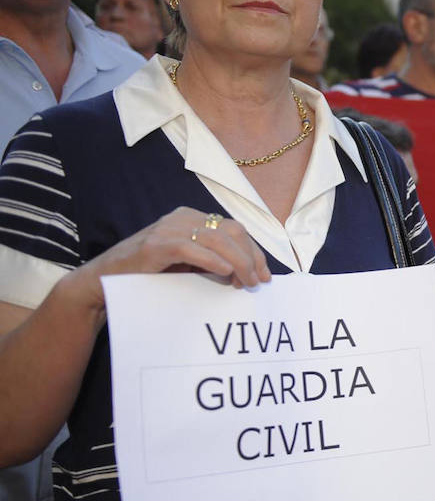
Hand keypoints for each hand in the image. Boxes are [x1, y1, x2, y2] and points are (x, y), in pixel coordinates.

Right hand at [68, 207, 269, 311]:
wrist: (104, 282)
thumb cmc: (149, 276)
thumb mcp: (187, 266)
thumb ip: (213, 262)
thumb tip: (249, 273)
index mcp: (191, 219)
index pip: (234, 229)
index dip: (253, 251)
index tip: (265, 275)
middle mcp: (181, 218)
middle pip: (230, 231)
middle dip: (250, 257)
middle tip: (257, 282)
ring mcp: (166, 229)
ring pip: (215, 239)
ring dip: (237, 262)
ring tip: (245, 282)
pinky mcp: (154, 245)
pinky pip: (190, 248)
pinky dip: (211, 260)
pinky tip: (225, 272)